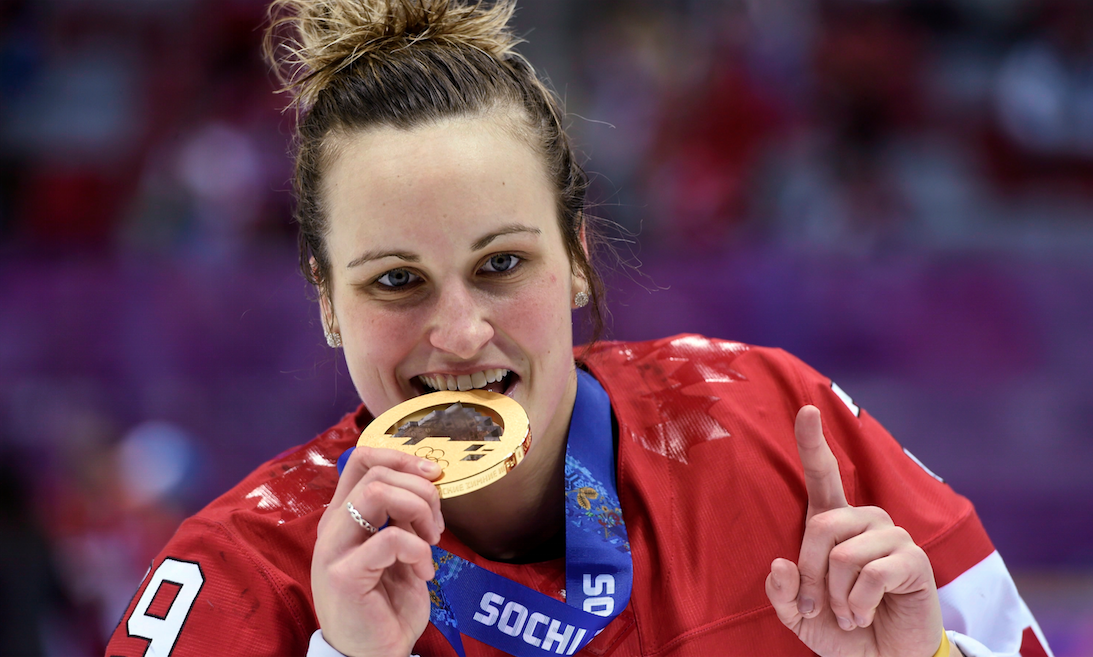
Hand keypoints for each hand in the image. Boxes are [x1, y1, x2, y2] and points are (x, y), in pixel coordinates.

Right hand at [312, 446, 444, 656]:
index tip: (433, 475)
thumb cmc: (387, 603)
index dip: (401, 457)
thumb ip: (403, 516)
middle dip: (420, 490)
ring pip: (378, 493)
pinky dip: (419, 550)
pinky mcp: (345, 574)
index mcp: (345, 516)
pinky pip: (391, 538)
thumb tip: (429, 480)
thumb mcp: (399, 549)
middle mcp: (334, 527)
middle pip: (377, 473)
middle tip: (437, 523)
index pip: (362, 460)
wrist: (373, 653)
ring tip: (432, 541)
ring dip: (419, 511)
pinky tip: (425, 572)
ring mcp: (334, 549)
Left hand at [765, 406, 944, 656]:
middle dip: (810, 575)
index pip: (822, 475)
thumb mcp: (798, 615)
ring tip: (848, 613)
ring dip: (837, 595)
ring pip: (843, 554)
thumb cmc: (841, 629)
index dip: (812, 442)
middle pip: (820, 526)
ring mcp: (891, 536)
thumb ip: (782, 592)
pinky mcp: (913, 559)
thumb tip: (780, 564)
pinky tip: (865, 615)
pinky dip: (858, 604)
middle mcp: (863, 520)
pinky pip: (872, 574)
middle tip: (816, 605)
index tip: (806, 409)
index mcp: (832, 523)